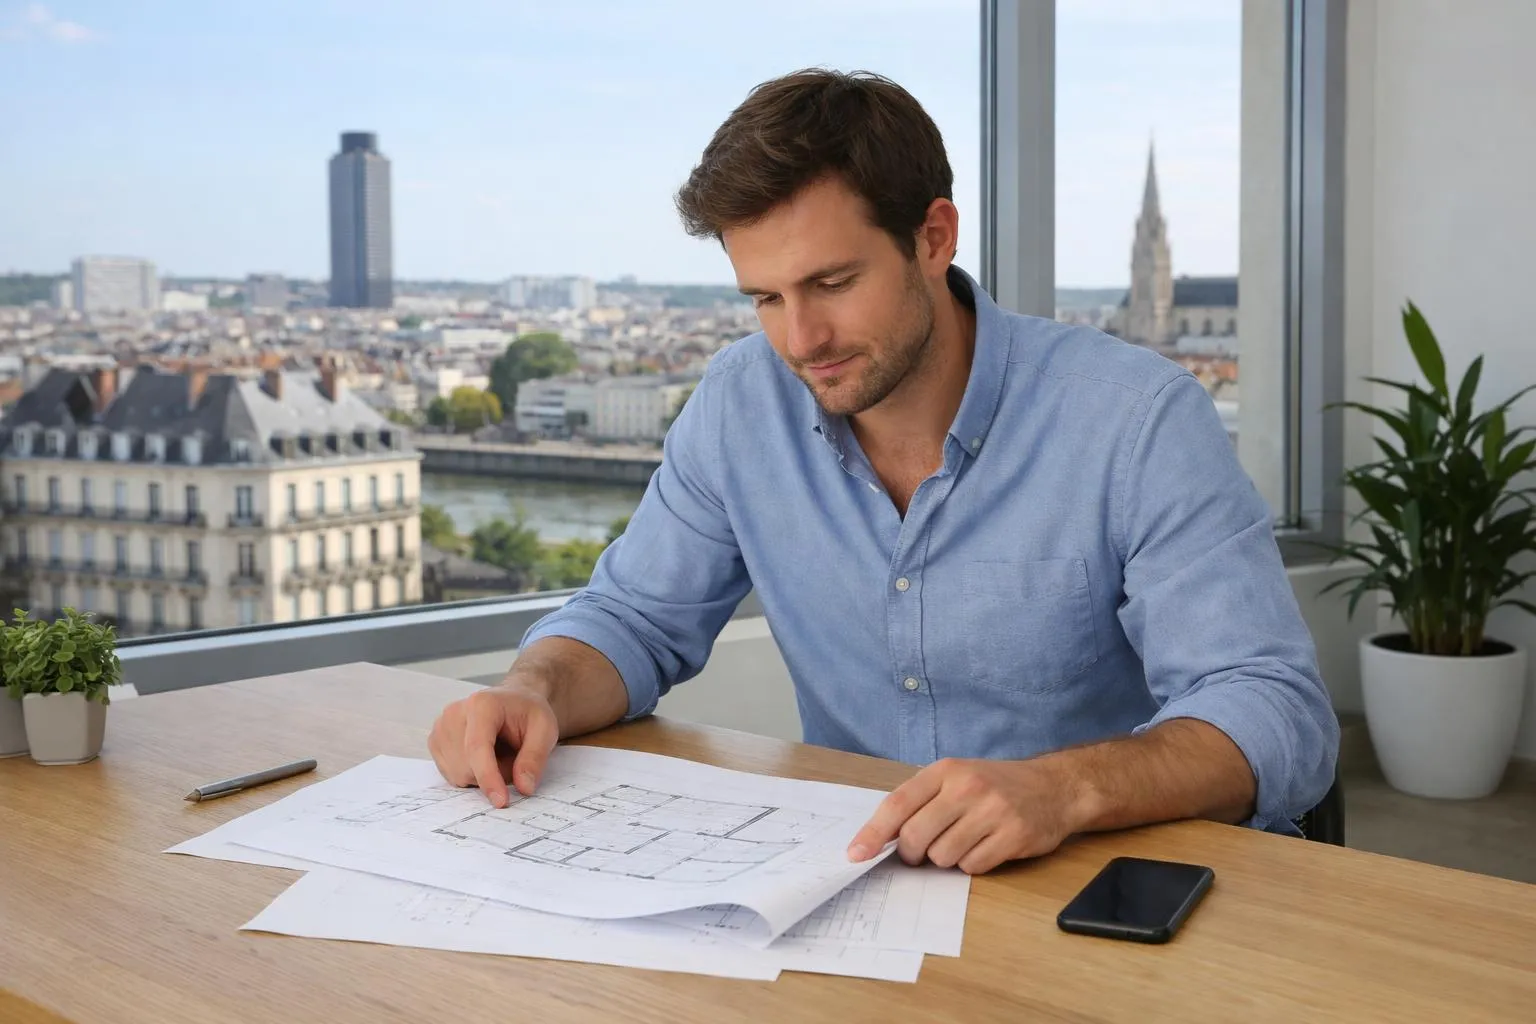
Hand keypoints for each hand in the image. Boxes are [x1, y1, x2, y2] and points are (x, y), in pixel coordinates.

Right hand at [427, 684, 559, 807]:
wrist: (513, 701)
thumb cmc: (528, 713)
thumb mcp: (545, 730)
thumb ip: (535, 758)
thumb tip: (524, 787)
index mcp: (481, 705)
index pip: (477, 747)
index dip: (488, 777)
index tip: (501, 802)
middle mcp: (454, 714)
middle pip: (468, 766)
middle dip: (495, 773)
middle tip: (514, 756)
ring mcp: (441, 729)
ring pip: (459, 775)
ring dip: (483, 775)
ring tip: (499, 752)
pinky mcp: (435, 743)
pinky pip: (453, 776)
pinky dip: (472, 774)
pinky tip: (483, 756)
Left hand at [846, 758, 1082, 874]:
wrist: (1054, 787)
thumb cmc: (995, 785)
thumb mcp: (956, 778)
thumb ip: (921, 802)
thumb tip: (880, 838)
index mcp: (946, 771)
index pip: (897, 804)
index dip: (872, 833)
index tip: (855, 854)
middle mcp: (967, 787)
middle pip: (915, 836)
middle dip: (912, 853)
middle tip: (920, 853)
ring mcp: (992, 811)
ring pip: (942, 856)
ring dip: (946, 858)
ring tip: (965, 840)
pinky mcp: (1013, 836)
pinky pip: (972, 866)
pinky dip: (972, 864)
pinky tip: (986, 846)